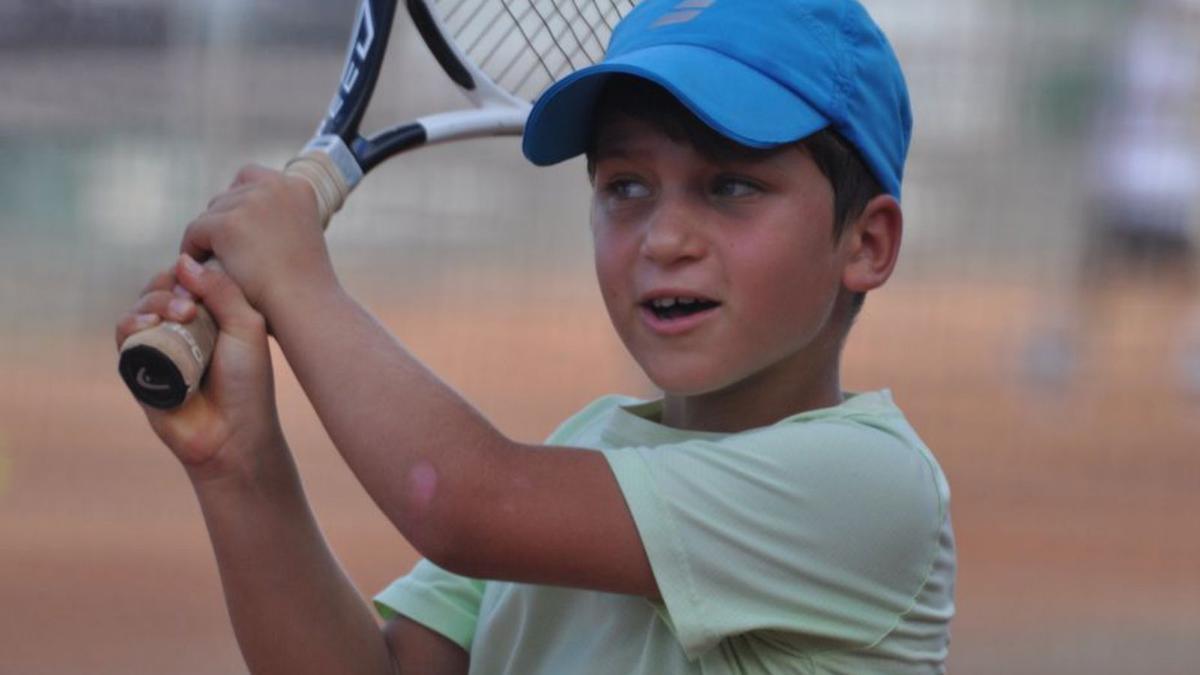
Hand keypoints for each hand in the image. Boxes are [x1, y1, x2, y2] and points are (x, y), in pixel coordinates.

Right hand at [115, 255, 283, 480]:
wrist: (234, 433)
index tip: (200, 286)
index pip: (187, 277)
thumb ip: (221, 290)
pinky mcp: (138, 365)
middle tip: (189, 307)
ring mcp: (159, 344)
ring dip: (153, 304)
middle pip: (159, 288)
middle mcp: (182, 326)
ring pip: (139, 307)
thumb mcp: (246, 327)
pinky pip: (124, 336)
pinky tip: (146, 327)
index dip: (188, 273)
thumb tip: (182, 259)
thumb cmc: (248, 383)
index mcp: (211, 312)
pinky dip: (132, 326)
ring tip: (178, 318)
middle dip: (168, 289)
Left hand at [181, 165, 337, 320]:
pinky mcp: (228, 224)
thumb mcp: (298, 236)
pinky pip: (196, 231)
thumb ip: (276, 217)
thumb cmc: (304, 284)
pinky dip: (194, 249)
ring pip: (211, 213)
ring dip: (210, 236)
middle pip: (229, 195)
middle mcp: (276, 186)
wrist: (305, 306)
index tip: (238, 232)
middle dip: (225, 221)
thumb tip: (243, 213)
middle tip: (224, 251)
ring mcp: (252, 203)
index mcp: (298, 187)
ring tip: (213, 262)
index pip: (251, 177)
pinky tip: (200, 270)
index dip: (240, 204)